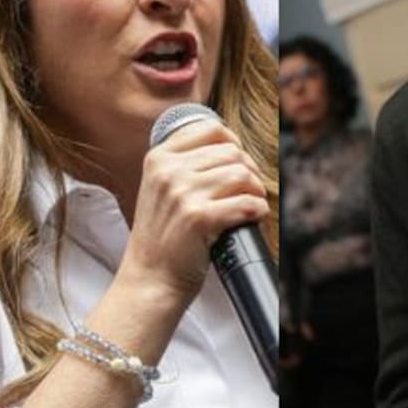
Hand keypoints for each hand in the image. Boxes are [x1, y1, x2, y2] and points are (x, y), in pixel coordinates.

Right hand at [120, 118, 269, 306]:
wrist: (150, 277)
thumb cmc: (163, 235)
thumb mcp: (161, 188)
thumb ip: (186, 164)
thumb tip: (234, 149)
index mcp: (159, 158)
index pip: (211, 129)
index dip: (234, 143)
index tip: (239, 160)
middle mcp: (168, 171)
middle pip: (232, 152)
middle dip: (249, 170)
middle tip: (249, 189)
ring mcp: (182, 193)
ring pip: (242, 174)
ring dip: (256, 190)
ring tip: (252, 203)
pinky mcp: (198, 217)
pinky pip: (246, 203)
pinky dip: (257, 210)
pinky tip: (253, 216)